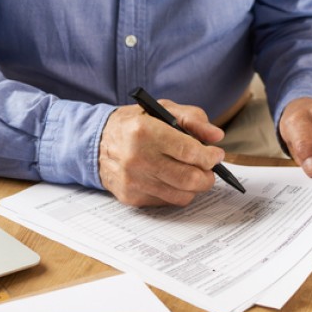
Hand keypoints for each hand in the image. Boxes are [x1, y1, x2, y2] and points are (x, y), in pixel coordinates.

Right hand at [98, 101, 225, 206]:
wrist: (95, 143)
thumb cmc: (132, 124)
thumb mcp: (161, 109)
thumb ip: (191, 118)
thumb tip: (216, 136)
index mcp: (144, 131)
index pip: (189, 152)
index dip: (210, 156)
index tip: (216, 154)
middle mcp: (137, 158)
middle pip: (189, 179)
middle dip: (207, 175)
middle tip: (209, 168)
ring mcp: (133, 181)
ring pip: (182, 195)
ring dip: (194, 186)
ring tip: (192, 173)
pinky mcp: (131, 197)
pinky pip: (167, 201)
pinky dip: (176, 192)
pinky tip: (171, 179)